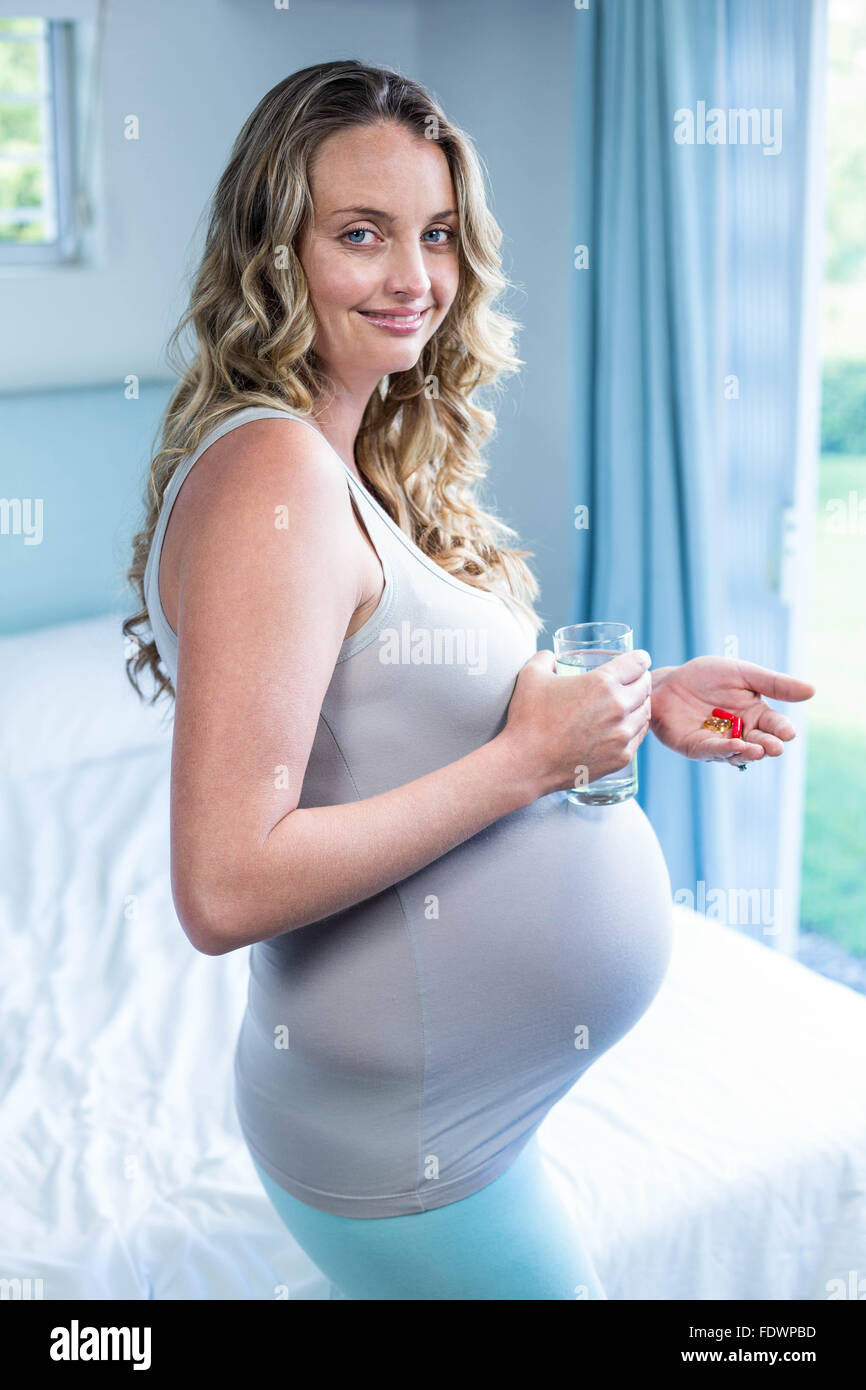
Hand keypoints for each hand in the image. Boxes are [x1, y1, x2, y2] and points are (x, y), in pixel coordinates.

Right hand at [501, 648, 652, 795]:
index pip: (638, 663)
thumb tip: (551, 657)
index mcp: (602, 682)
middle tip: (634, 679)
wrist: (526, 764)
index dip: (640, 658)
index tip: (639, 659)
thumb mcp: (531, 675)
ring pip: (645, 712)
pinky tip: (625, 725)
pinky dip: (635, 727)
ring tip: (631, 702)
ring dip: (640, 704)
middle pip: (645, 686)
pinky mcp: (621, 757)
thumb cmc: (527, 719)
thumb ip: (545, 658)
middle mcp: (618, 707)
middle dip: (641, 679)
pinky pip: (639, 736)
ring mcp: (622, 734)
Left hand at [649, 657, 815, 765]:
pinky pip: (712, 751)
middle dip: (769, 746)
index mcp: (755, 715)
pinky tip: (734, 746)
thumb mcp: (743, 673)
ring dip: (749, 752)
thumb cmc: (705, 676)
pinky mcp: (697, 748)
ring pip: (738, 753)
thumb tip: (812, 690)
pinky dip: (724, 750)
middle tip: (775, 747)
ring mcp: (719, 743)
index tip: (788, 732)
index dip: (782, 729)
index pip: (774, 725)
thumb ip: (774, 684)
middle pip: (760, 743)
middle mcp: (740, 733)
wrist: (668, 681)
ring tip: (758, 749)